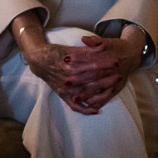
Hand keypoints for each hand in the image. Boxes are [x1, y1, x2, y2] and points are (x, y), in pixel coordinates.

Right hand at [20, 32, 134, 115]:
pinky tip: (97, 110)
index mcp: (71, 65)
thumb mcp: (69, 49)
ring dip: (101, 93)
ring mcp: (66, 89)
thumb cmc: (55, 53)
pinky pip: (75, 106)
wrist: (38, 61)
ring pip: (87, 94)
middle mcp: (69, 79)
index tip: (116, 62)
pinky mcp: (63, 95)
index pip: (92, 65)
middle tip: (119, 75)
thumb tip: (102, 47)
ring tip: (112, 90)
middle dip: (107, 78)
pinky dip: (86, 110)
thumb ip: (86, 50)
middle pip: (92, 80)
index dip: (105, 64)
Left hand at [57, 32, 142, 112]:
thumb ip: (95, 40)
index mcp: (109, 58)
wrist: (132, 54)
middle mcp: (113, 70)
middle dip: (80, 79)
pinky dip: (99, 101)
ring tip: (75, 98)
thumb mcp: (107, 41)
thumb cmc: (116, 46)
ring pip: (101, 88)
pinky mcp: (118, 87)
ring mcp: (116, 80)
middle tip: (66, 82)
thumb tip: (84, 39)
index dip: (79, 59)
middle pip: (95, 76)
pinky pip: (108, 96)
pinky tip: (89, 104)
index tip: (66, 60)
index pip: (91, 59)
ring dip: (88, 94)